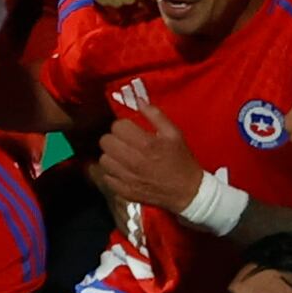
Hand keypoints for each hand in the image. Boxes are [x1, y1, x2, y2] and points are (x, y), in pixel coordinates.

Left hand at [89, 106, 208, 213]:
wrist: (187, 191)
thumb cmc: (181, 160)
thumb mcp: (174, 133)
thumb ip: (155, 115)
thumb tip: (138, 101)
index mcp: (146, 144)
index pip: (117, 127)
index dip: (123, 126)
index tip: (130, 130)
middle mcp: (133, 161)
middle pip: (106, 142)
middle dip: (114, 138)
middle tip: (125, 142)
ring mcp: (127, 178)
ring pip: (103, 159)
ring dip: (112, 155)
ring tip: (123, 156)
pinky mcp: (124, 191)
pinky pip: (106, 177)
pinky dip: (112, 172)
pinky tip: (124, 170)